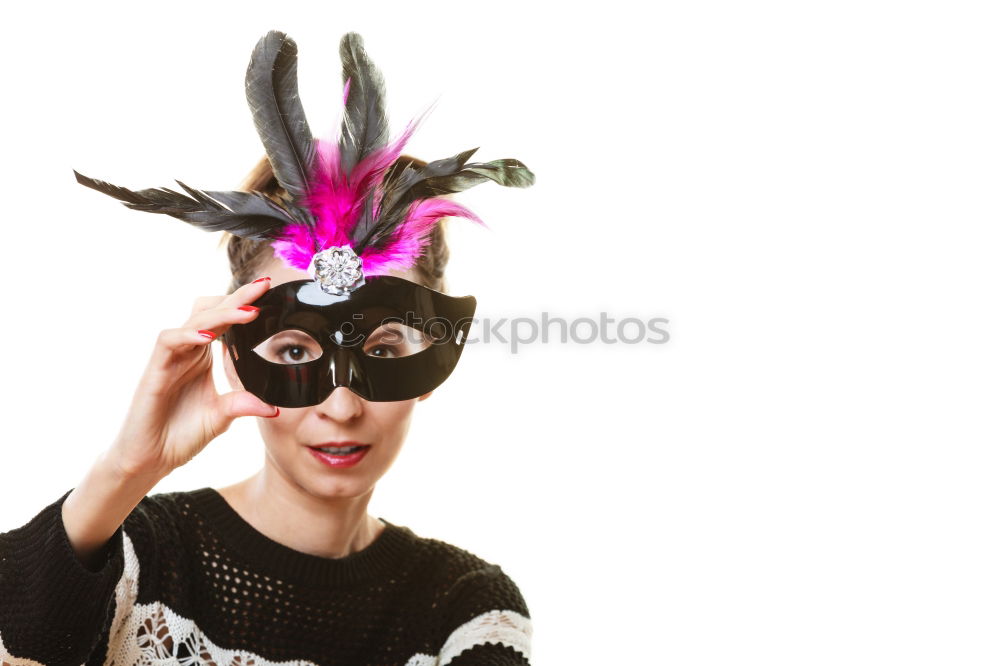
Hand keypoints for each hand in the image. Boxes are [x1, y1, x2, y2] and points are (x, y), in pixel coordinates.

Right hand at [108, 276, 276, 479]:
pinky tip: (207, 336)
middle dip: (237, 297)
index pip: (225, 321)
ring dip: (220, 314)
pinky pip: (168, 341)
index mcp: (204, 357)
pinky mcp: (154, 371)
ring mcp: (170, 358)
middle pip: (210, 311)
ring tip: (248, 311)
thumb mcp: (222, 418)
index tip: (270, 292)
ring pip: (192, 320)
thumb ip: (244, 405)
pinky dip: (187, 334)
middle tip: (264, 286)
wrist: (149, 460)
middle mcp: (187, 351)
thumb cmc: (180, 435)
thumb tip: (275, 408)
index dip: (244, 304)